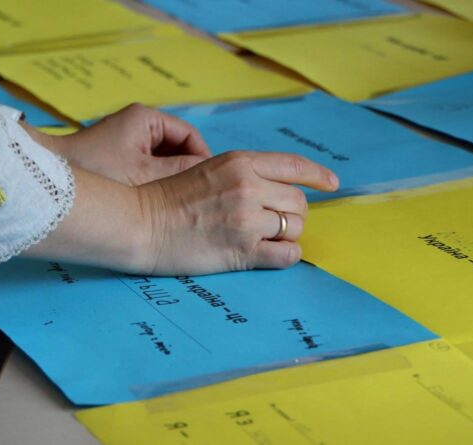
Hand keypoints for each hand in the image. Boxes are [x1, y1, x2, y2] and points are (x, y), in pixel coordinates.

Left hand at [38, 103, 211, 185]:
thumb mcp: (144, 174)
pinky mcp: (118, 156)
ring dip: (170, 178)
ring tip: (175, 200)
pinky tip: (155, 201)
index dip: (203, 160)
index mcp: (147, 119)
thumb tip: (209, 174)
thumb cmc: (95, 171)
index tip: (209, 185)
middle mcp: (138, 124)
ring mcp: (127, 140)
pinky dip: (154, 181)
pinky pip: (147, 166)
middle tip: (193, 196)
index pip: (190, 136)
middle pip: (178, 147)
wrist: (49, 181)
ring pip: (163, 159)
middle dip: (186, 171)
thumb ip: (180, 172)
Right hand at [136, 151, 338, 274]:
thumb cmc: (167, 198)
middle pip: (299, 202)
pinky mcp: (242, 251)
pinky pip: (286, 255)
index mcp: (240, 162)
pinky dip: (286, 256)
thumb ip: (243, 173)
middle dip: (293, 213)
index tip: (331, 184)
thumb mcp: (207, 169)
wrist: (140, 223)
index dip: (318, 175)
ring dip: (287, 235)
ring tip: (265, 239)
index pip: (294, 165)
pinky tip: (272, 255)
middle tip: (275, 223)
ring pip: (295, 228)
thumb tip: (277, 189)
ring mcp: (247, 219)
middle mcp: (249, 187)